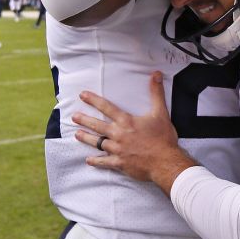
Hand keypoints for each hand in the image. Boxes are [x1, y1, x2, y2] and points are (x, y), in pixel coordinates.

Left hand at [73, 72, 195, 192]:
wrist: (165, 162)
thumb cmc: (163, 138)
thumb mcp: (161, 113)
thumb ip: (156, 93)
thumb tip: (156, 74)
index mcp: (126, 122)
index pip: (107, 107)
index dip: (93, 100)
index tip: (83, 95)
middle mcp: (118, 135)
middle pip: (97, 125)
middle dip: (84, 120)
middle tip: (74, 117)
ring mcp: (117, 150)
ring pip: (97, 143)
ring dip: (86, 138)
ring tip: (77, 134)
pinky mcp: (119, 163)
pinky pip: (104, 162)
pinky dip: (96, 161)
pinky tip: (88, 160)